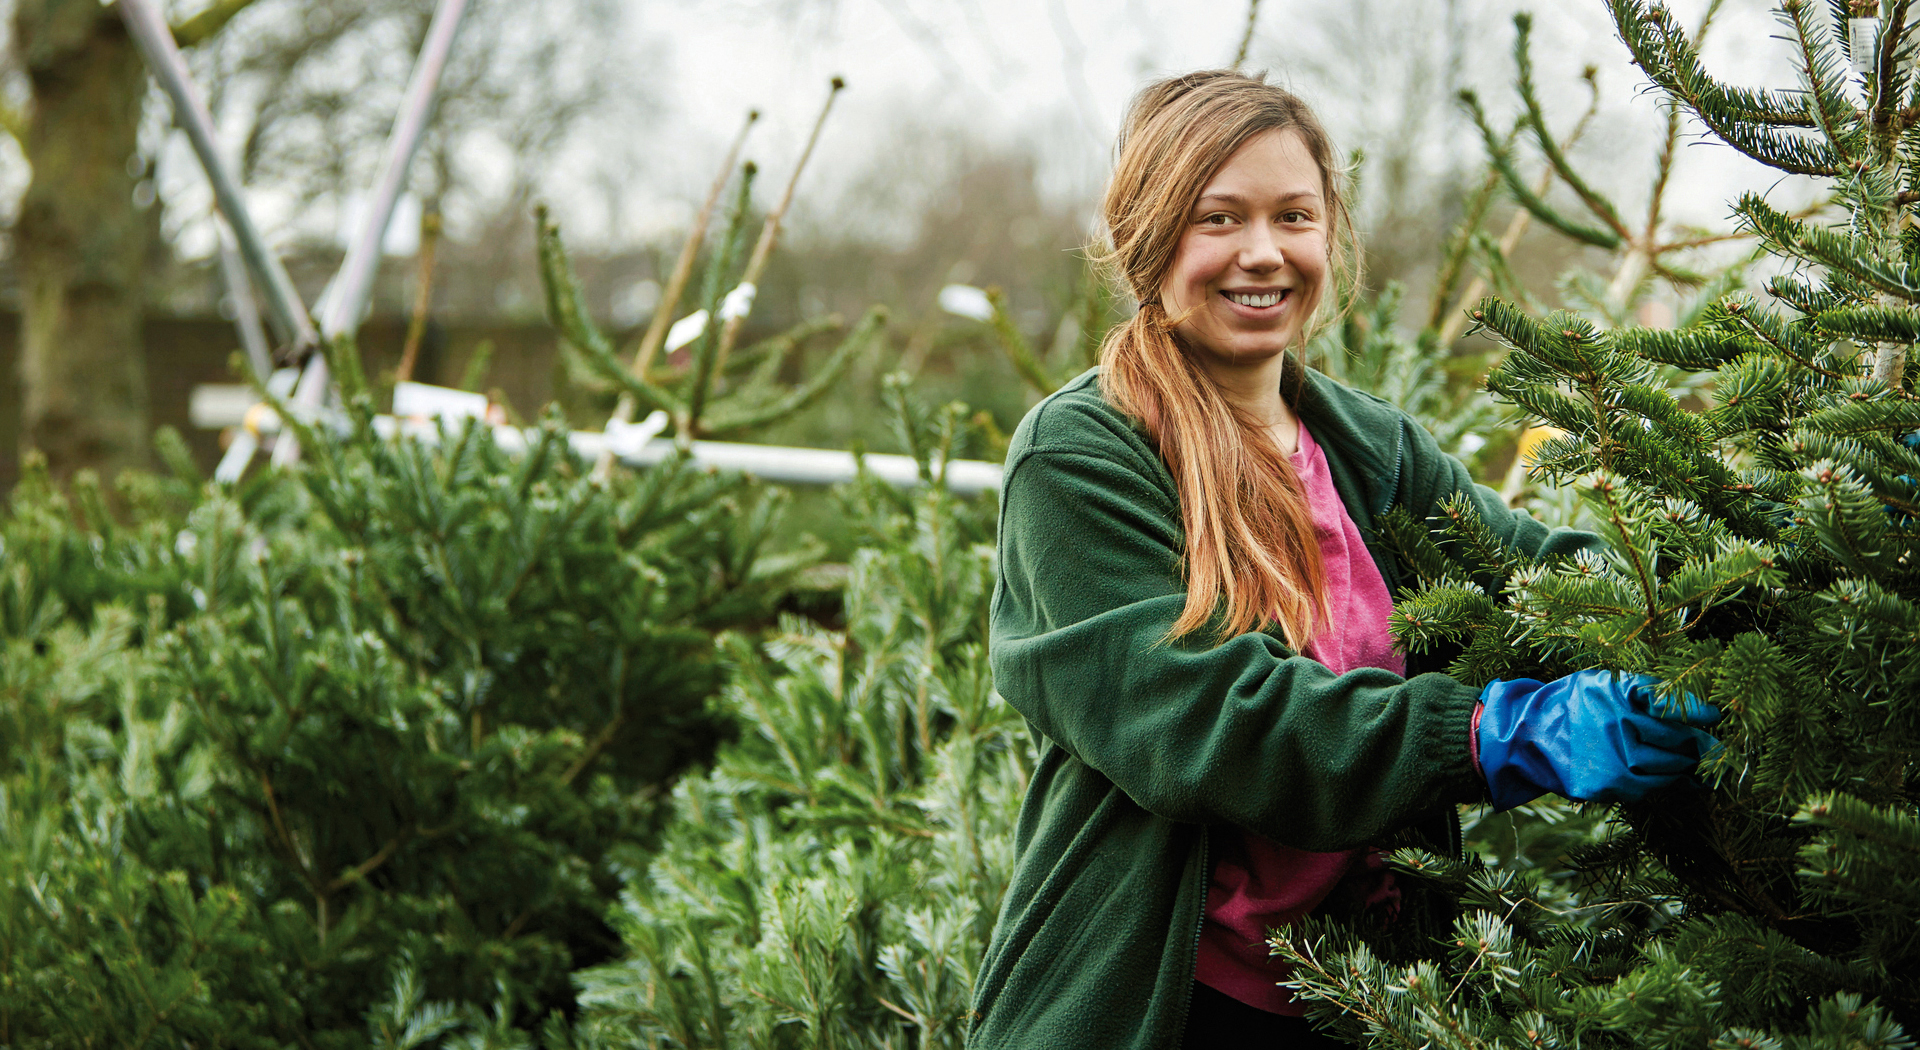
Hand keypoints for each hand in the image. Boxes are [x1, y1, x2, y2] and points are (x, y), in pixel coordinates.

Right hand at [1475, 670, 1720, 810]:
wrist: (1529, 736)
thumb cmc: (1573, 705)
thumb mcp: (1602, 683)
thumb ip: (1642, 690)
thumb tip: (1695, 707)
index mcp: (1617, 696)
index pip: (1668, 702)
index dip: (1695, 709)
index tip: (1716, 716)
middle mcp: (1617, 727)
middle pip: (1676, 739)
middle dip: (1700, 744)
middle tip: (1716, 748)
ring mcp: (1612, 759)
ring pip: (1668, 768)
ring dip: (1686, 766)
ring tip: (1698, 764)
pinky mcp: (1606, 785)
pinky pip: (1648, 788)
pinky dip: (1665, 784)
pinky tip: (1675, 779)